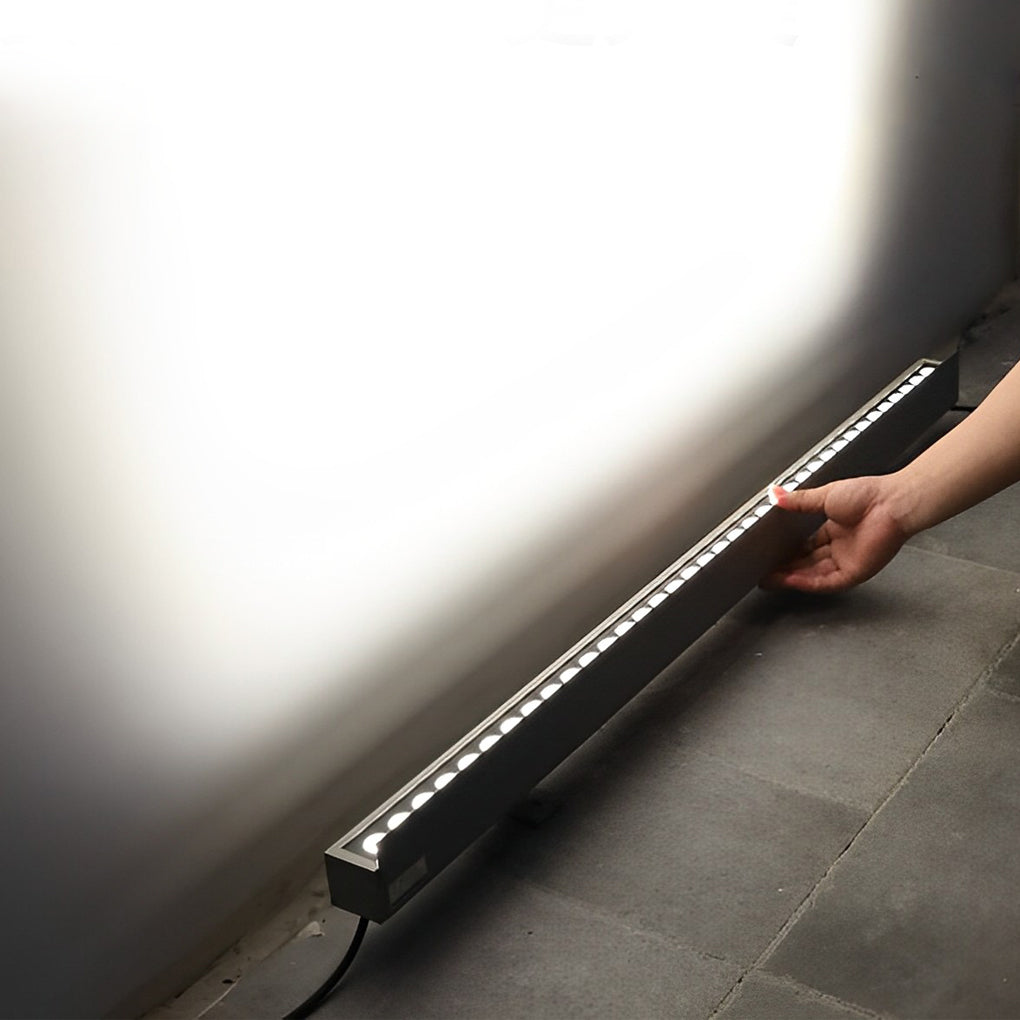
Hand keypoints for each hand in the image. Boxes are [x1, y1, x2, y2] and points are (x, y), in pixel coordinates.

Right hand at [761, 475, 911, 591]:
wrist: (892, 503)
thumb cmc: (869, 495)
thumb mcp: (825, 495)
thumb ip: (798, 500)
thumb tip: (776, 495)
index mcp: (835, 528)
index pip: (806, 546)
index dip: (787, 552)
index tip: (770, 554)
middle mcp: (841, 547)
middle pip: (807, 563)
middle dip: (785, 568)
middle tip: (763, 571)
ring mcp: (848, 560)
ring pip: (813, 575)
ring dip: (791, 578)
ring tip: (769, 579)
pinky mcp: (855, 572)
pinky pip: (827, 582)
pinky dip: (807, 582)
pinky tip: (790, 580)